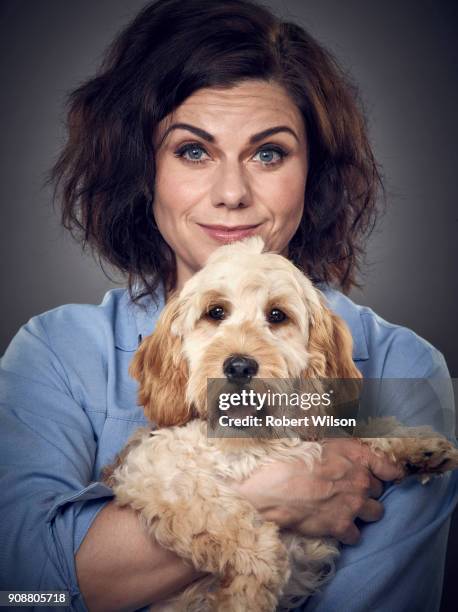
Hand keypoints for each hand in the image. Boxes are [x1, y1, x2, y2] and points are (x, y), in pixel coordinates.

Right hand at [231, 438, 403, 544]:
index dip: (390, 472)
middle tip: (351, 490)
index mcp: (357, 457)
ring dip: (364, 512)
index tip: (390, 476)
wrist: (278, 486)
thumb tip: (337, 436)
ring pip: (376, 513)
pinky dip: (348, 533)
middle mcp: (361, 481)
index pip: (388, 466)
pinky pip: (356, 535)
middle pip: (378, 490)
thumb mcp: (319, 440)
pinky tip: (336, 526)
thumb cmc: (294, 458)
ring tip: (349, 510)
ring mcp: (354, 505)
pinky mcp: (342, 526)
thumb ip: (340, 446)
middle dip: (367, 491)